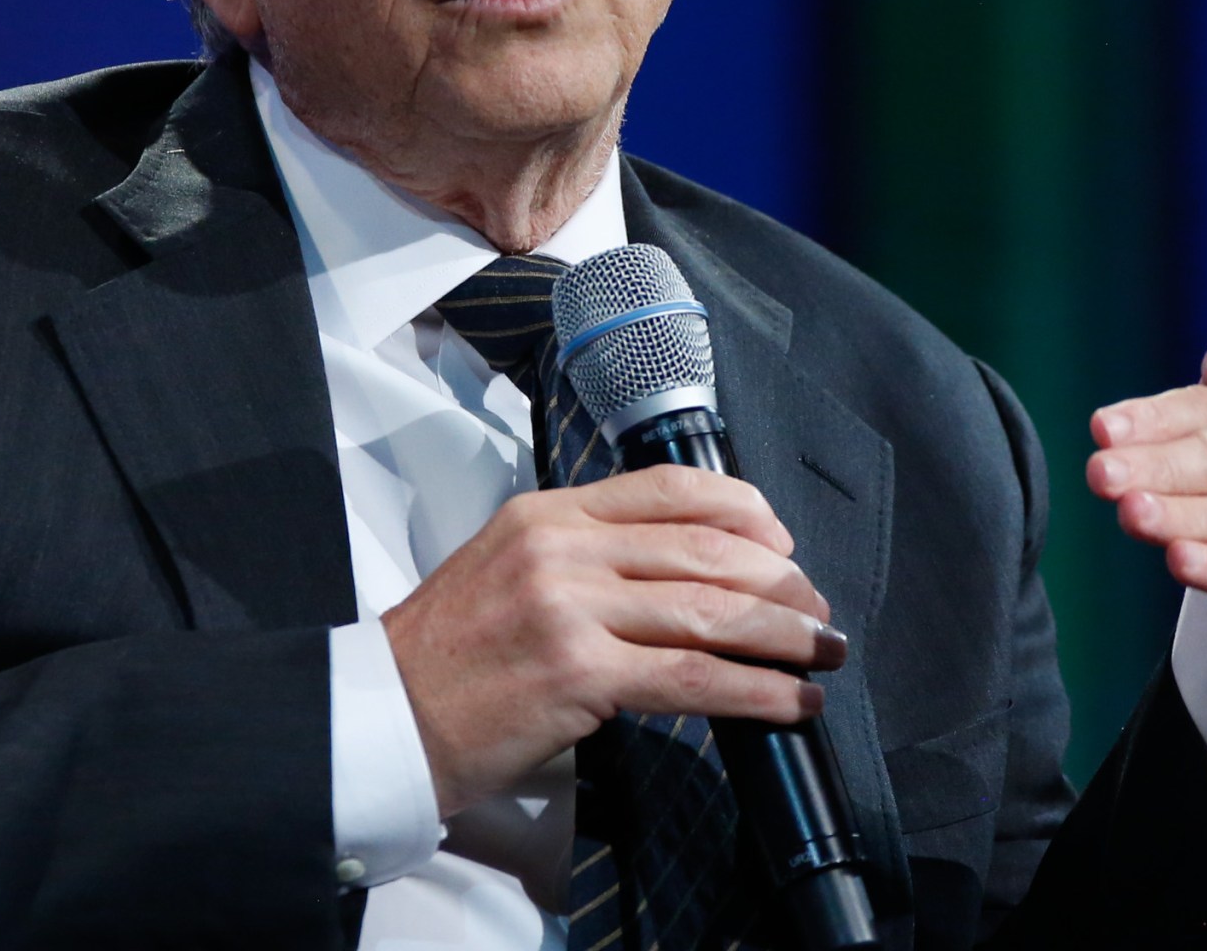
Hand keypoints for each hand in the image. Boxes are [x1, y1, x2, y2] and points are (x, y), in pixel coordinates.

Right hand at [380, 463, 845, 814]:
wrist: (383, 718)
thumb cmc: (447, 659)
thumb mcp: (506, 569)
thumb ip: (584, 557)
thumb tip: (684, 575)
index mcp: (547, 513)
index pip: (669, 488)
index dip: (745, 510)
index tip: (783, 543)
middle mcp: (562, 548)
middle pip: (706, 548)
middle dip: (780, 582)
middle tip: (816, 611)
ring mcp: (570, 608)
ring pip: (711, 611)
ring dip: (785, 636)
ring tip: (823, 655)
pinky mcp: (579, 673)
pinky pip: (693, 678)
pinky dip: (757, 691)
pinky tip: (791, 701)